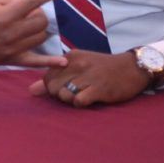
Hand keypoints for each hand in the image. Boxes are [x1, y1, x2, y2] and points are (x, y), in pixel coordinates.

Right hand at [0, 0, 68, 67]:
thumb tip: (29, 2)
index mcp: (4, 14)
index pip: (32, 1)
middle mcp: (11, 32)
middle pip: (41, 20)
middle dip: (38, 12)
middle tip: (26, 12)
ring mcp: (13, 48)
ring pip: (41, 36)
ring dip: (39, 28)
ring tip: (26, 26)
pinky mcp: (12, 60)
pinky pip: (36, 62)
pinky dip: (50, 61)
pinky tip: (63, 61)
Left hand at [30, 49, 151, 107]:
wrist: (132, 68)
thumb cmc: (101, 68)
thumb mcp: (77, 67)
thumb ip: (53, 78)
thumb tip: (31, 91)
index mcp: (70, 58)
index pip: (47, 76)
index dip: (53, 87)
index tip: (66, 87)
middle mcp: (77, 64)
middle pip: (53, 87)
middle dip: (60, 95)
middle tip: (75, 93)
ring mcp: (89, 76)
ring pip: (64, 95)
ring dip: (71, 100)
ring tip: (83, 95)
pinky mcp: (100, 88)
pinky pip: (79, 101)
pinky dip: (81, 104)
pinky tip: (90, 99)